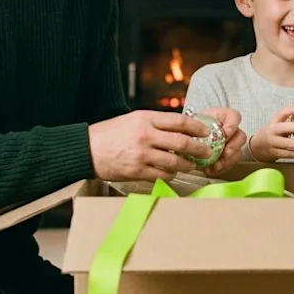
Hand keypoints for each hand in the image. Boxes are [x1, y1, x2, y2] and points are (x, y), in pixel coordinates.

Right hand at [88, 110, 215, 181]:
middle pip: (181, 142)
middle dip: (199, 148)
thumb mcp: (132, 119)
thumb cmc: (110, 133)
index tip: (206, 131)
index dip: (197, 127)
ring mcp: (142, 154)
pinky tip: (172, 172)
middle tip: (207, 152)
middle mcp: (145, 135)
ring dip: (187, 165)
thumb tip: (178, 128)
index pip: (179, 121)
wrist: (86, 149)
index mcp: (145, 119)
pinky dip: (170, 174)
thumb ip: (154, 123)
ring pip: (174, 162)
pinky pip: (161, 175)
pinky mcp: (137, 171)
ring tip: (191, 165)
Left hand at [197, 107, 246, 176]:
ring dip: (228, 160)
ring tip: (216, 165)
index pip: (235, 117)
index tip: (226, 133)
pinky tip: (211, 170)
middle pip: (241, 137)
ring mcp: (231, 145)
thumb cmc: (194, 125)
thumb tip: (190, 134)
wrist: (190, 135)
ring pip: (237, 153)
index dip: (233, 125)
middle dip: (234, 146)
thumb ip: (195, 124)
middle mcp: (232, 131)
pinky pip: (229, 164)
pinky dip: (220, 168)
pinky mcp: (227, 158)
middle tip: (225, 153)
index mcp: (225, 117)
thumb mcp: (193, 119)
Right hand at [248, 105, 293, 162]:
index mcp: (274, 121)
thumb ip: (289, 121)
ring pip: (288, 144)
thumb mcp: (277, 124)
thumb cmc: (271, 134)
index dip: (293, 110)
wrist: (256, 147)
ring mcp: (272, 142)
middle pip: (285, 128)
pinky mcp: (274, 153)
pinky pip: (287, 154)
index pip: (283, 113)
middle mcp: (272, 131)